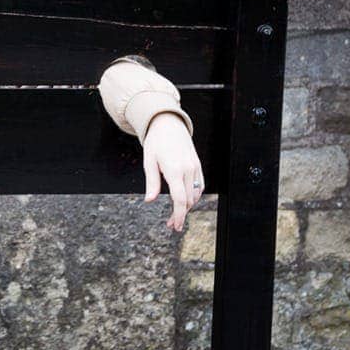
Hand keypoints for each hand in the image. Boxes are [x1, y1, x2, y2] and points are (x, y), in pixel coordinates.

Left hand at [142, 112, 203, 232]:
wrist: (169, 123)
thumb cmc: (156, 141)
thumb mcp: (149, 161)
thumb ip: (151, 182)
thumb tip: (149, 200)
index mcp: (175, 169)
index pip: (180, 199)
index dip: (178, 215)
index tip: (174, 226)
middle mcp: (188, 169)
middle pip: (189, 200)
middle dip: (181, 214)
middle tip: (171, 224)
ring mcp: (195, 167)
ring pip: (196, 194)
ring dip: (188, 206)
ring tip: (177, 215)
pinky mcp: (198, 164)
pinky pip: (200, 185)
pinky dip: (194, 196)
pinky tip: (186, 201)